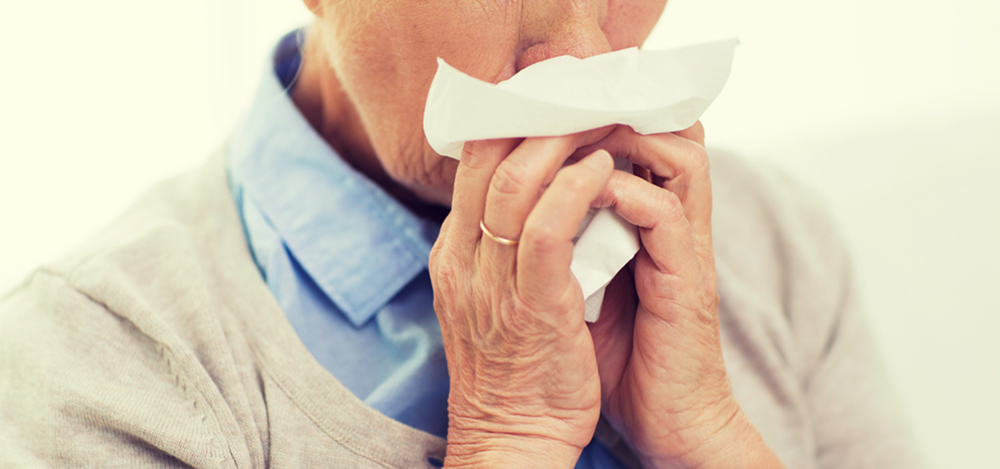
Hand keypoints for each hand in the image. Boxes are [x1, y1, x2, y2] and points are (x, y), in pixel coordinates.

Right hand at [429, 128, 616, 467]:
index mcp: (452, 253)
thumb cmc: (515, 368)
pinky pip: (549, 225)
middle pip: (488, 158)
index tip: (552, 101)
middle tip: (581, 95)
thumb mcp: (491, 296)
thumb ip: (502, 247)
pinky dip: (577, 187)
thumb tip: (536, 197)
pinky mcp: (531, 301)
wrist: (511, 437)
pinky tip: (604, 169)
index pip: (472, 163)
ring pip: (515, 182)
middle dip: (537, 117)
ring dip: (563, 140)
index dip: (512, 122)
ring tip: (599, 120)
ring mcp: (491, 279)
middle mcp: (462, 258)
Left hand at [580, 124, 784, 467]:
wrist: (663, 422)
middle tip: (563, 104)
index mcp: (645, 224)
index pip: (639, 141)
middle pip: (669, 132)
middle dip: (614, 110)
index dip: (598, 115)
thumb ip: (566, 240)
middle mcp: (671, 226)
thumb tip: (515, 207)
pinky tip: (588, 193)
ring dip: (624, 140)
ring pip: (681, 156)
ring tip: (574, 141)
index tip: (546, 105)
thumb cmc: (616, 356)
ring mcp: (683, 248)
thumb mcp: (580, 284)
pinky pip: (665, 212)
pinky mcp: (687, 278)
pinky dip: (624, 193)